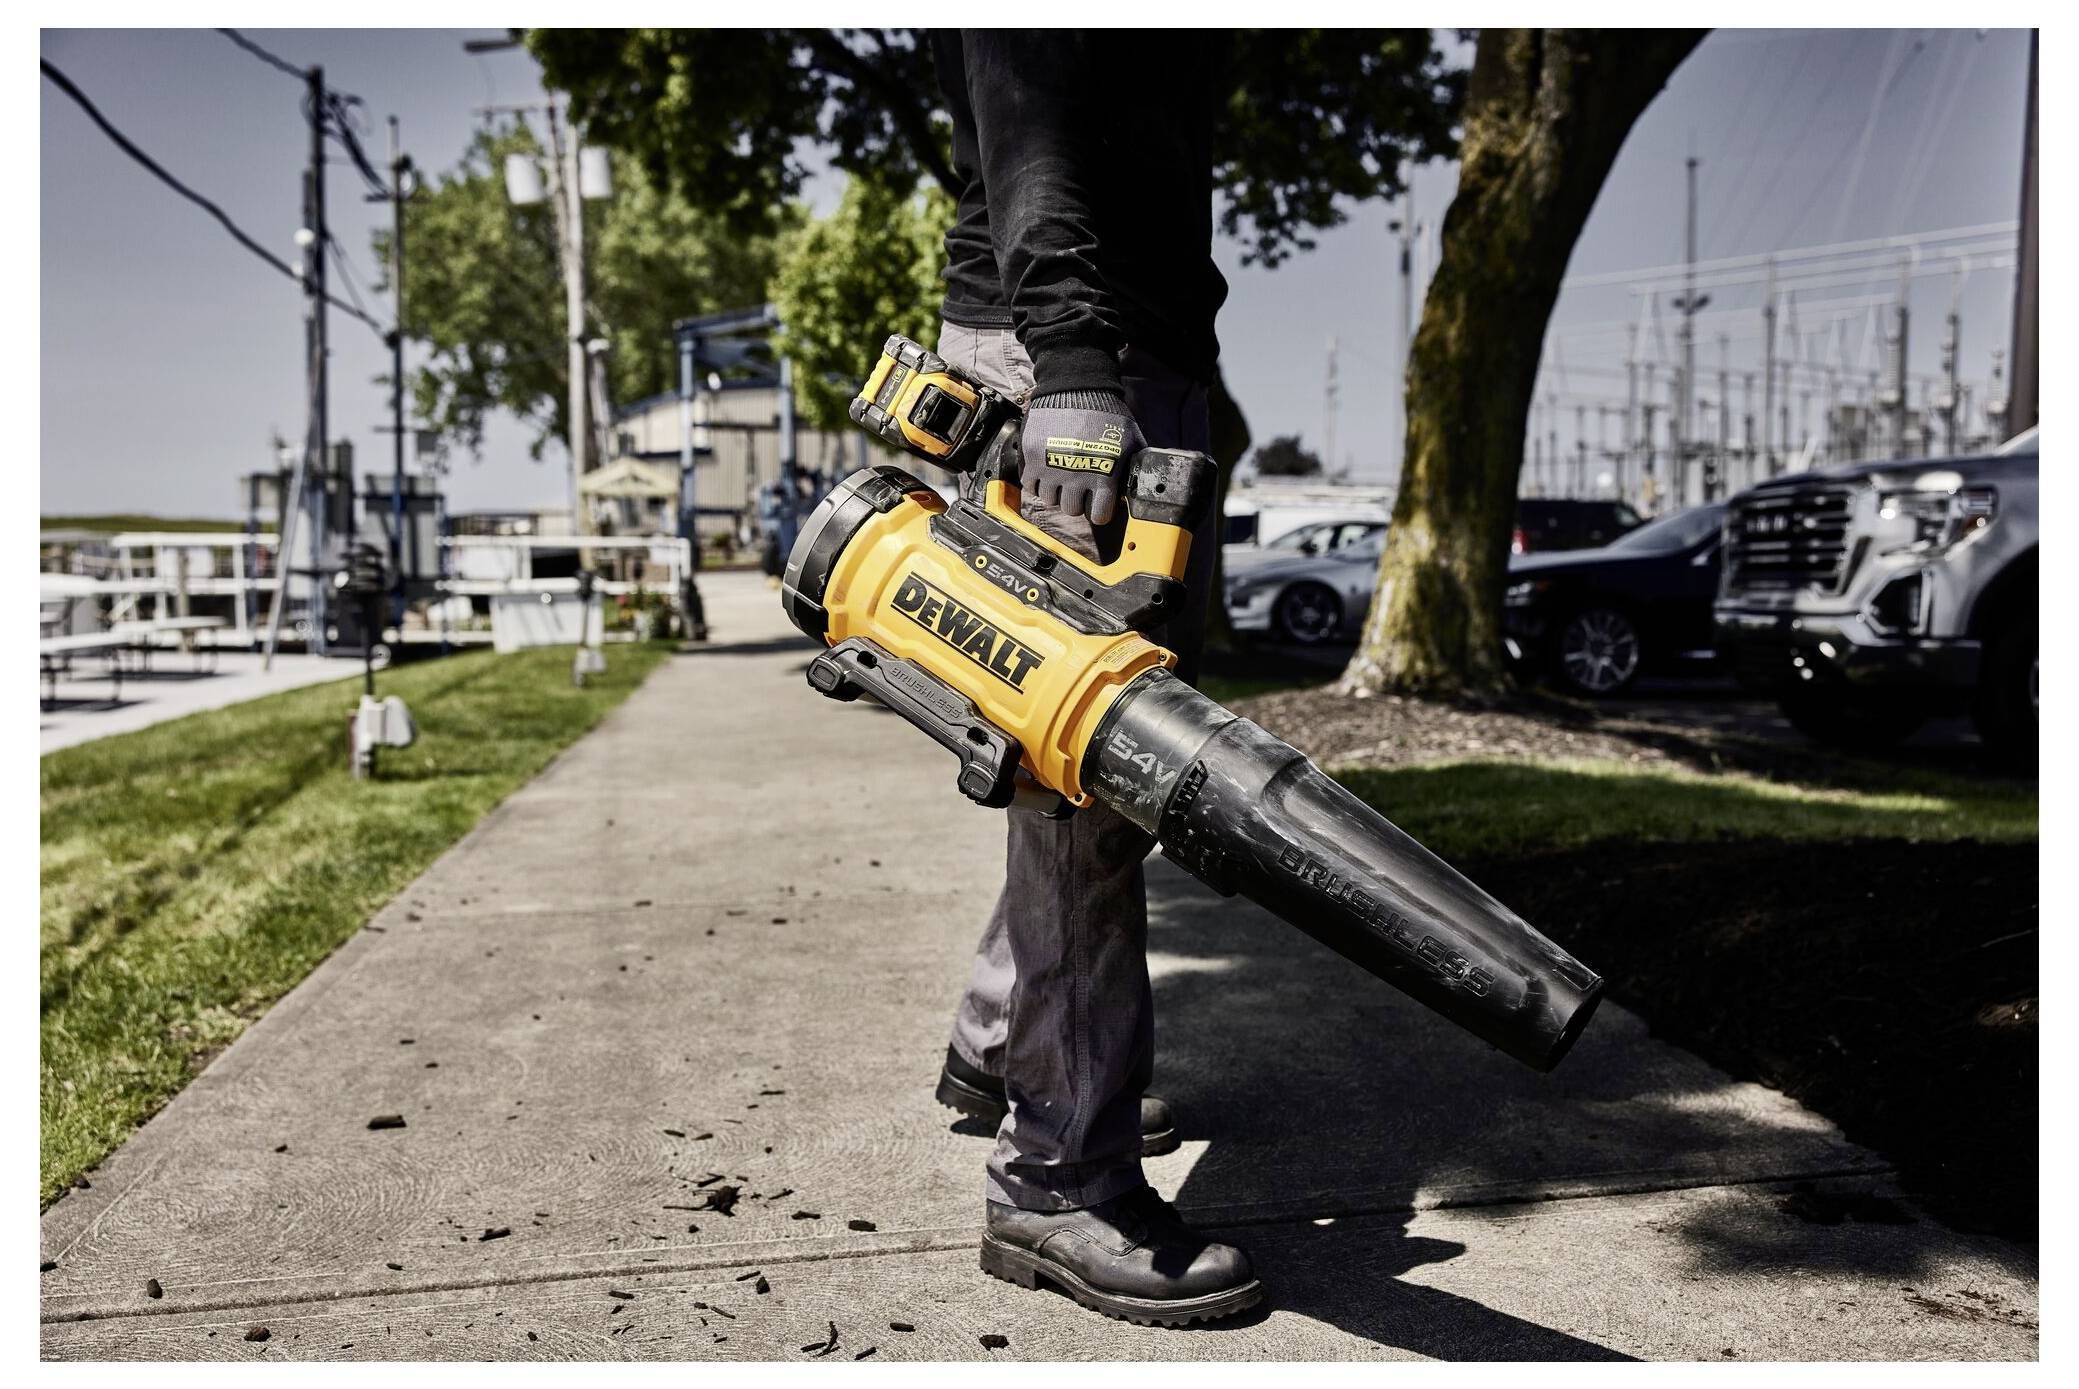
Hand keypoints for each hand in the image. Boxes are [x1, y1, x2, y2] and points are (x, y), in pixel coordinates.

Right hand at [1019, 391, 1143, 524]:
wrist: (1076, 387)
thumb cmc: (1105, 411)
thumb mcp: (1130, 438)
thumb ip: (1134, 463)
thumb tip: (1139, 481)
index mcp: (1103, 475)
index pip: (1099, 515)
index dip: (1099, 511)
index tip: (1097, 504)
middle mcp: (1076, 477)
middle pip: (1072, 509)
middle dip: (1076, 500)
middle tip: (1078, 486)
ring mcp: (1051, 469)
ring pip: (1050, 499)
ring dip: (1056, 491)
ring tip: (1061, 476)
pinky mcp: (1032, 458)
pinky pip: (1030, 484)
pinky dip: (1036, 481)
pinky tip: (1045, 470)